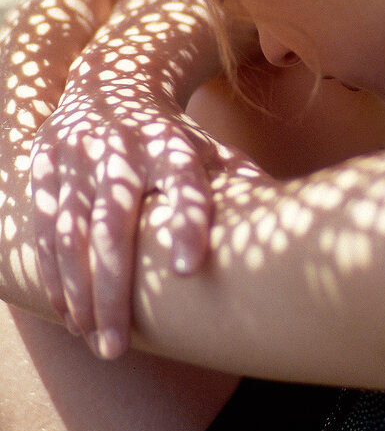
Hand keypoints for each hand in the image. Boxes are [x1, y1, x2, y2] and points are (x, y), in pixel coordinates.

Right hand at [30, 73, 232, 359]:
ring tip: (95, 341)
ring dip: (80, 293)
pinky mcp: (46, 167)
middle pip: (114, 225)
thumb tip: (293, 219)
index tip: (190, 270)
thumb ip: (240, 183)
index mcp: (170, 144)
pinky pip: (43, 229)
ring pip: (71, 234)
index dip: (187, 222)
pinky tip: (66, 315)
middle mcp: (121, 150)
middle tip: (118, 348)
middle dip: (113, 290)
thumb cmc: (172, 135)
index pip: (184, 183)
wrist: (110, 82)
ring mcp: (78, 158)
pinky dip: (52, 274)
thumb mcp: (208, 149)